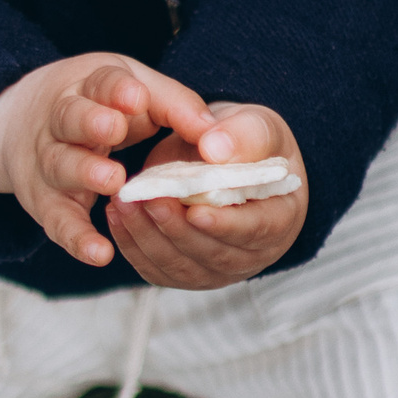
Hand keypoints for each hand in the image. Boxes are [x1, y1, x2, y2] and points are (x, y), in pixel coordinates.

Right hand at [0, 55, 229, 270]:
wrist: (22, 126)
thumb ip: (176, 108)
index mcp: (89, 87)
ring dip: (84, 173)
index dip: (117, 90)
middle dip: (90, 122)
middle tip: (115, 129)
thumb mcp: (136, 92)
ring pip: (61, 165)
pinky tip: (100, 252)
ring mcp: (49, 161)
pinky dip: (77, 238)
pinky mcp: (46, 202)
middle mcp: (60, 120)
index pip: (102, 82)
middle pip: (70, 118)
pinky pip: (58, 221)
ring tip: (113, 182)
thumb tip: (215, 138)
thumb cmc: (101, 106)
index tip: (137, 97)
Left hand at [109, 104, 307, 292]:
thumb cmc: (248, 143)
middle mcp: (252, 254)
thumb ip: (243, 135)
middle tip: (148, 199)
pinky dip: (132, 244)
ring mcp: (216, 269)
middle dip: (176, 229)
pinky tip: (116, 215)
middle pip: (213, 254)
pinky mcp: (184, 271)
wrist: (223, 156)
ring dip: (148, 236)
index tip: (195, 210)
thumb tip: (215, 149)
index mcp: (280, 219)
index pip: (256, 230)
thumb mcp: (257, 126)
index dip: (226, 224)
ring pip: (180, 266)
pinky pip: (156, 268)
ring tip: (124, 203)